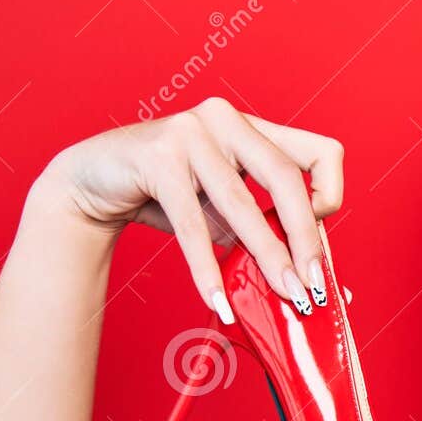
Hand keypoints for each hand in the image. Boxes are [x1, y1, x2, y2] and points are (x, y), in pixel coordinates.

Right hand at [36, 96, 344, 320]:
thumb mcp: (223, 210)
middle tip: (312, 286)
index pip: (321, 152)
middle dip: (305, 239)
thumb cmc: (166, 197)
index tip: (317, 237)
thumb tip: (309, 278)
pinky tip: (218, 301)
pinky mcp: (158, 157)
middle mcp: (225, 119)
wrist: (92, 183)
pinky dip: (207, 269)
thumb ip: (261, 227)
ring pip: (242, 205)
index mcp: (252, 127)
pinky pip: (193, 225)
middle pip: (287, 178)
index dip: (329, 195)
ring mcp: (190, 132)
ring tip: (286, 296)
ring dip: (268, 258)